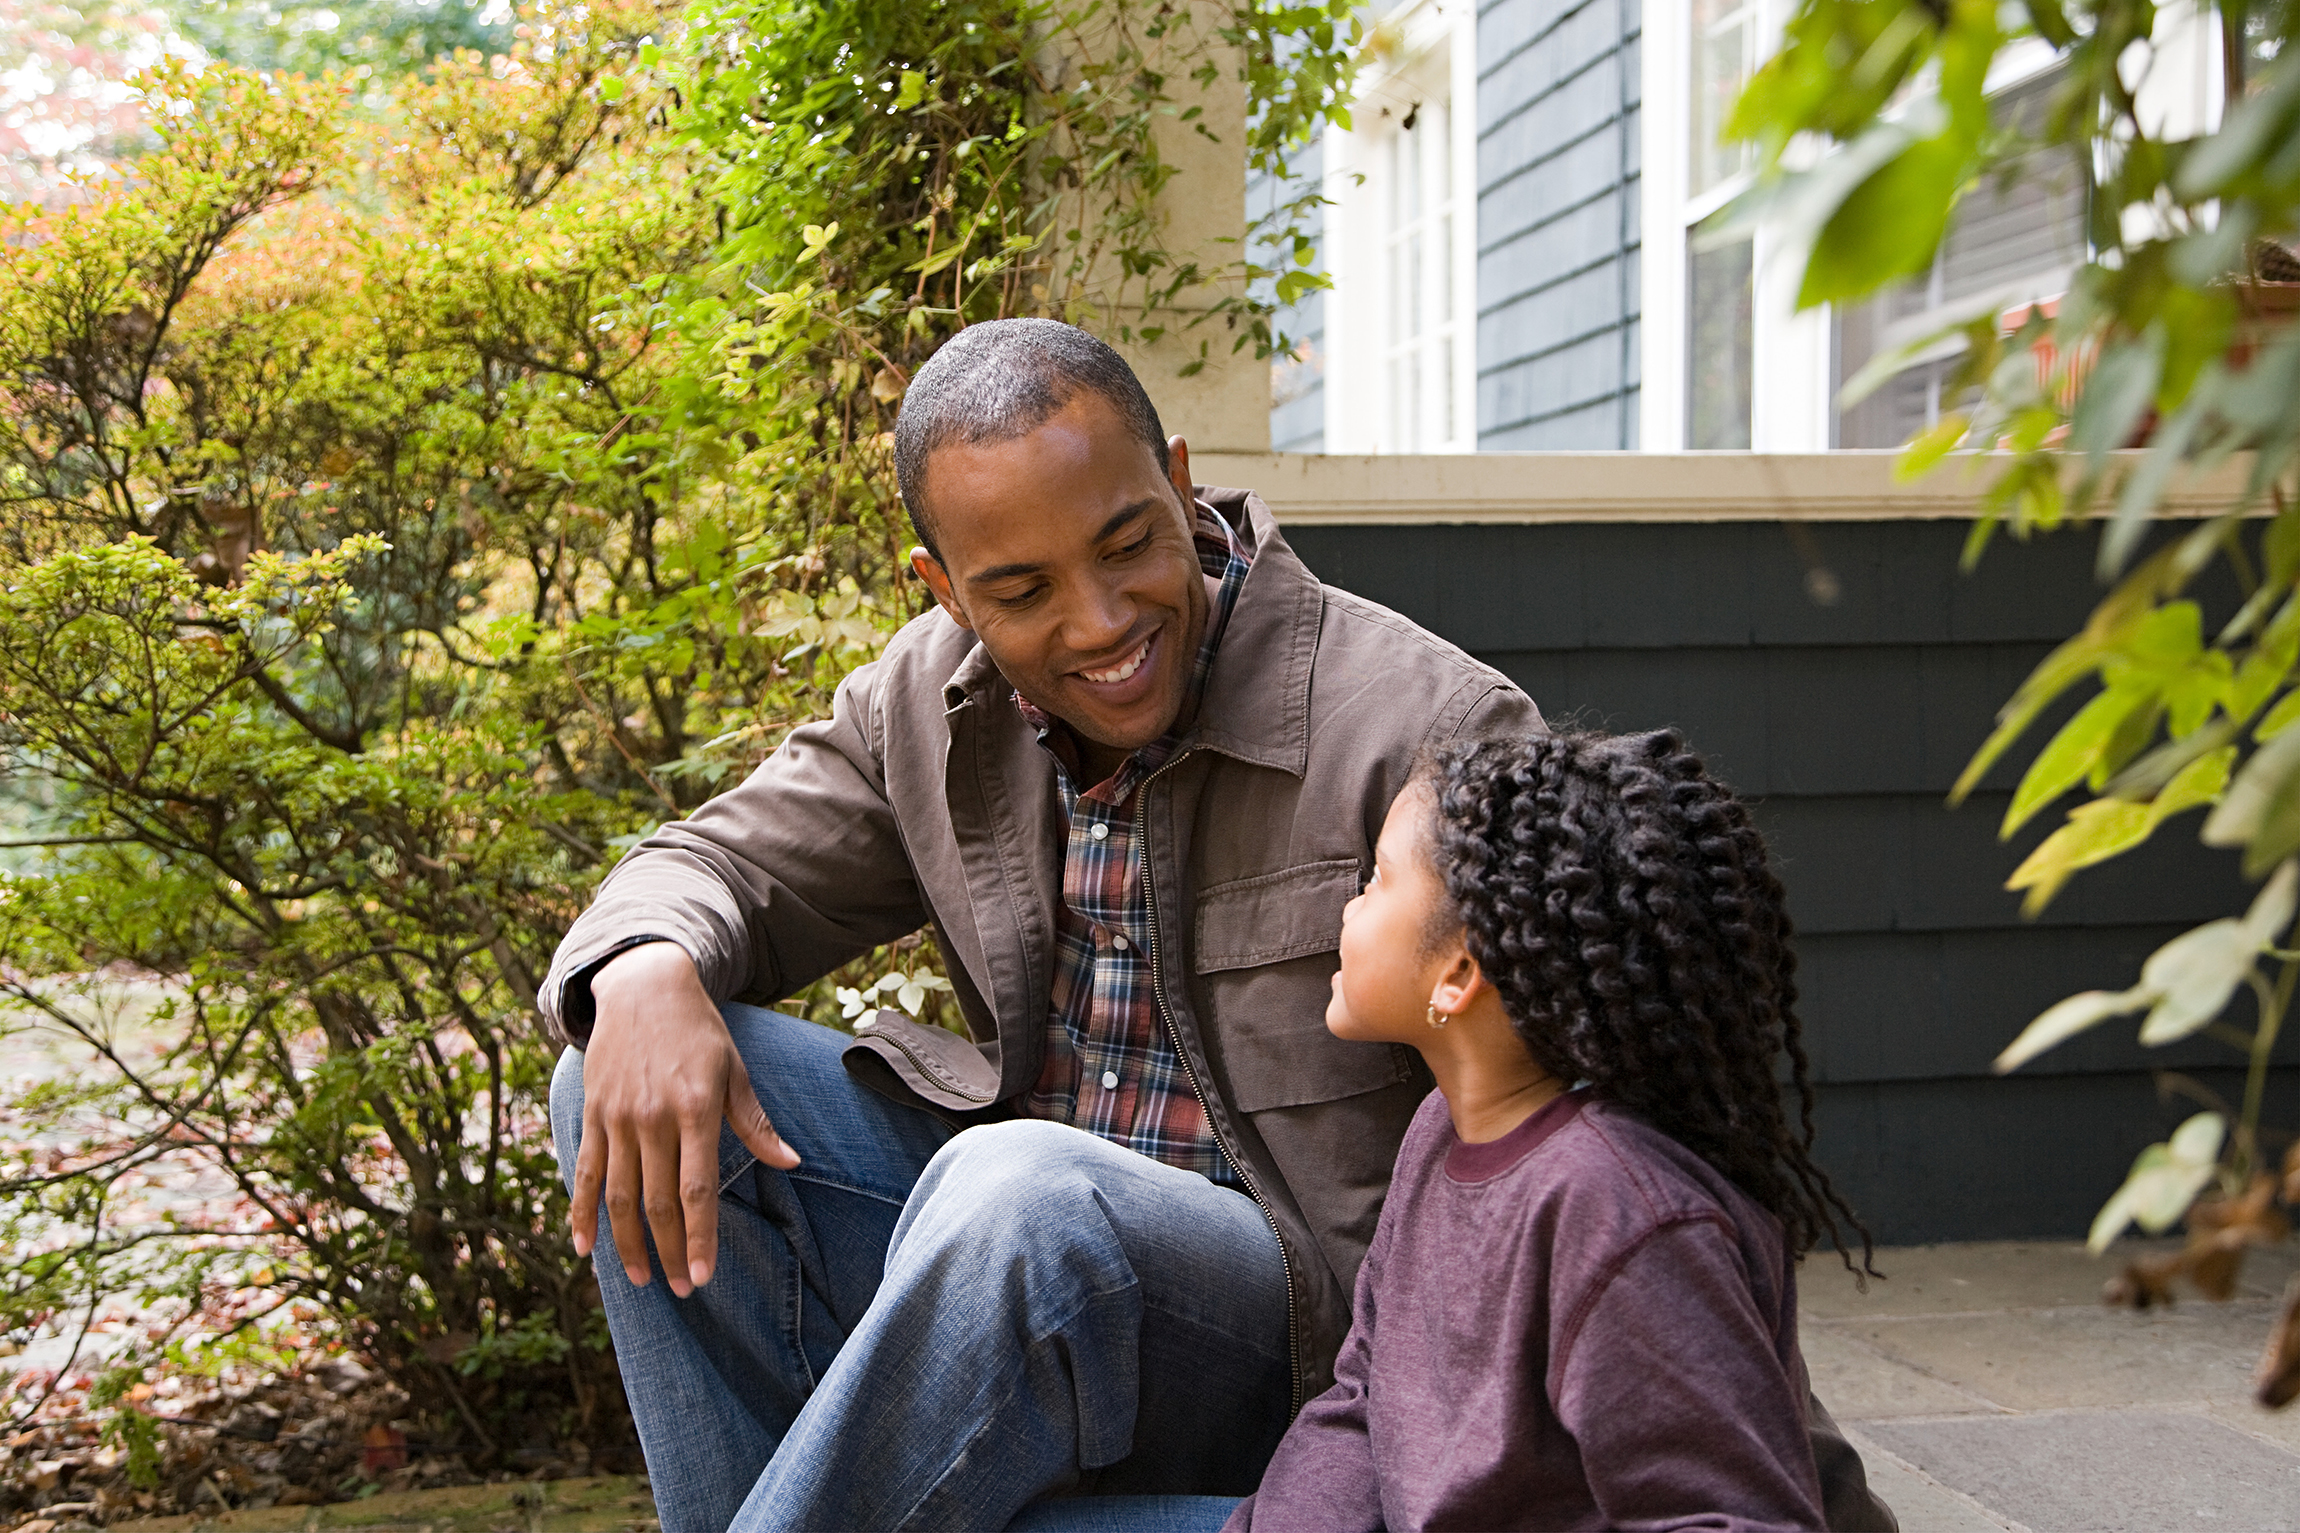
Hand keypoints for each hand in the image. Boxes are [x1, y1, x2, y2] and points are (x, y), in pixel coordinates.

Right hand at [569, 942, 797, 1294]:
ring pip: (617, 1196)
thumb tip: (790, 1162)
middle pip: (656, 1201)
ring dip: (627, 1244)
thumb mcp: (735, 1071)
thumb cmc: (699, 1032)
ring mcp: (617, 1118)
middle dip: (668, 1251)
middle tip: (679, 1289)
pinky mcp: (593, 1115)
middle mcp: (652, 1118)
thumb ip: (755, 1123)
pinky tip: (584, 1249)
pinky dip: (580, 1213)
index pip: (696, 1189)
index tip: (701, 1277)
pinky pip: (584, 1173)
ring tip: (640, 1278)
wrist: (643, 987)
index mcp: (695, 1109)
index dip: (698, 1237)